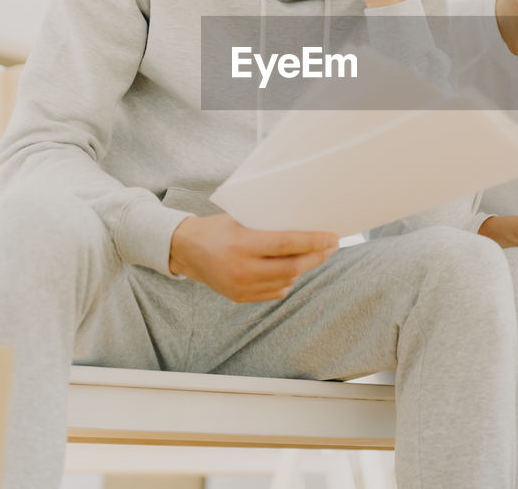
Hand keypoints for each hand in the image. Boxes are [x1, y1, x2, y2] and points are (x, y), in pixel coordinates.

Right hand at [169, 214, 338, 302]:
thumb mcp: (240, 220)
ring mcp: (241, 287)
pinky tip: (291, 269)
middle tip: (332, 247)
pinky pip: (275, 292)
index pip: (286, 245)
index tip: (332, 238)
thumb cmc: (216, 229)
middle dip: (317, 257)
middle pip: (291, 267)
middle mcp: (242, 269)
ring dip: (303, 268)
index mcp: (241, 244)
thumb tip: (305, 227)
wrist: (185, 250)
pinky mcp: (240, 297)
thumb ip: (267, 227)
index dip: (313, 242)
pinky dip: (288, 280)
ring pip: (286, 281)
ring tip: (314, 255)